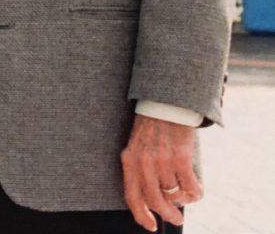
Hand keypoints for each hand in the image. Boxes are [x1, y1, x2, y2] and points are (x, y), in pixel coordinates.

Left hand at [120, 114, 201, 230]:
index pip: (132, 197)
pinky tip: (196, 190)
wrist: (166, 104)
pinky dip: (195, 194)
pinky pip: (190, 188)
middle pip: (156, 201)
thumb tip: (151, 200)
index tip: (152, 226)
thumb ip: (140, 169)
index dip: (142, 216)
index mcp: (129, 160)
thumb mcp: (137, 147)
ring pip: (174, 196)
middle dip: (168, 214)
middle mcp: (144, 162)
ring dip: (182, 201)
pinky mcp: (181, 159)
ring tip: (185, 195)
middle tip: (176, 218)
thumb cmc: (152, 128)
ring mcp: (162, 161)